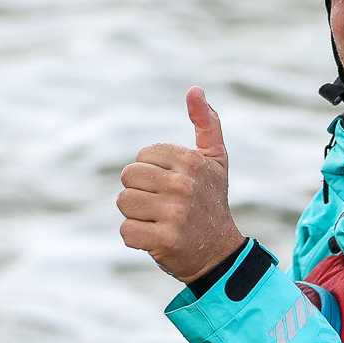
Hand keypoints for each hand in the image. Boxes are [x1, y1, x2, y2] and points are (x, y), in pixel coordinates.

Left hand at [117, 87, 245, 282]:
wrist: (219, 252)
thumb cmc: (211, 200)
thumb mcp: (216, 159)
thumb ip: (207, 123)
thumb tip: (194, 90)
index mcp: (192, 161)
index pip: (141, 156)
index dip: (151, 172)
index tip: (172, 185)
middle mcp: (183, 185)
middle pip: (128, 177)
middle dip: (140, 192)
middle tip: (164, 205)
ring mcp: (174, 214)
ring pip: (124, 203)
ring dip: (136, 214)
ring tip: (159, 220)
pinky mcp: (163, 241)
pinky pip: (126, 231)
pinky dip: (136, 237)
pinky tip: (156, 238)